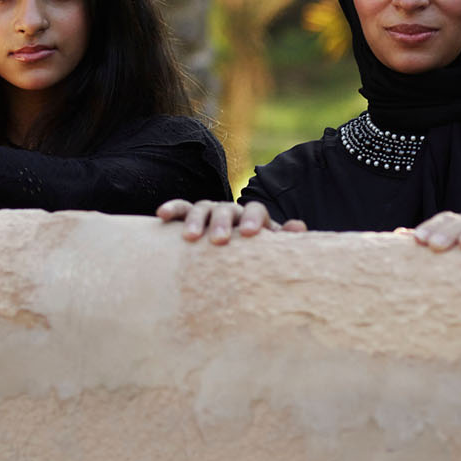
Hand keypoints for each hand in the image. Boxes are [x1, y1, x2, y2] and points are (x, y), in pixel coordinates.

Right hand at [157, 197, 308, 243]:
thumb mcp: (271, 248)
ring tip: (190, 237)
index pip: (254, 210)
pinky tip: (161, 216)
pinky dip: (172, 209)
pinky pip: (180, 208)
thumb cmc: (254, 252)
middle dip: (222, 223)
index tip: (248, 234)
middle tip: (219, 240)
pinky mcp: (189, 215)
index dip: (252, 219)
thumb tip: (299, 227)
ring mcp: (209, 210)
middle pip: (226, 209)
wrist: (235, 249)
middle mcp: (230, 210)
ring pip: (202, 208)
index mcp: (252, 216)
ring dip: (196, 220)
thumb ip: (284, 238)